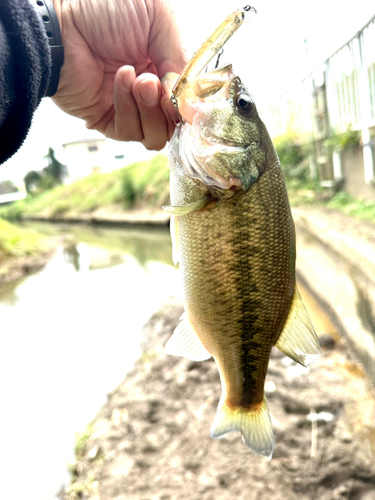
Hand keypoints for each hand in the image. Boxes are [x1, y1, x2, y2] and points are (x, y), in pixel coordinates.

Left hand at [51, 0, 185, 149]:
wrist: (62, 21)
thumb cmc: (105, 9)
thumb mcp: (158, 18)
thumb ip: (180, 57)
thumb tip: (189, 101)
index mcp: (164, 68)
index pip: (187, 101)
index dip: (190, 104)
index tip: (189, 98)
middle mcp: (149, 93)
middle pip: (174, 125)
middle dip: (168, 107)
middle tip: (152, 81)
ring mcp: (128, 109)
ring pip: (155, 136)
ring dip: (150, 109)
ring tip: (137, 79)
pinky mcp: (106, 121)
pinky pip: (129, 132)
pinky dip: (128, 108)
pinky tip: (120, 80)